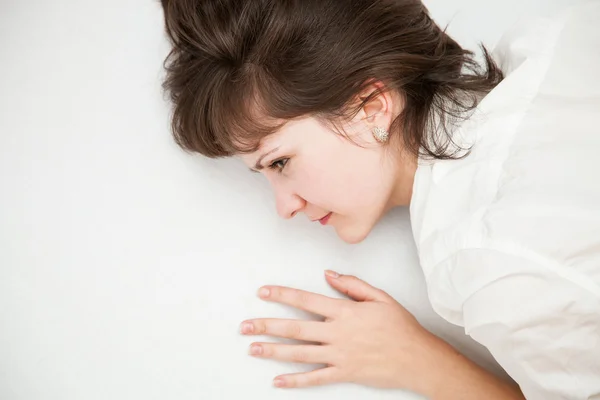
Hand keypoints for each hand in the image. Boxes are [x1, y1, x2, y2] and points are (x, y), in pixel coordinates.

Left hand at [240, 270, 452, 391]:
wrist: (418, 358)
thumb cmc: (400, 327)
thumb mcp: (380, 297)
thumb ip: (352, 285)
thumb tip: (329, 275)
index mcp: (345, 311)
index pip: (306, 300)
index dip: (282, 295)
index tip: (263, 292)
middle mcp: (337, 333)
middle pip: (295, 328)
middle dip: (267, 326)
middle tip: (245, 326)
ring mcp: (339, 355)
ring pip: (299, 353)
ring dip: (274, 351)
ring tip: (253, 348)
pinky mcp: (344, 373)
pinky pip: (315, 379)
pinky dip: (295, 381)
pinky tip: (278, 382)